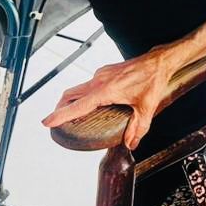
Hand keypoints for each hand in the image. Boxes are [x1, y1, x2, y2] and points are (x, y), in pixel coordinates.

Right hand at [42, 45, 180, 151]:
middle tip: (55, 121)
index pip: (77, 105)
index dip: (60, 115)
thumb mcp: (147, 108)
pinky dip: (84, 94)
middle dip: (60, 108)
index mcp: (106, 90)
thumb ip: (138, 128)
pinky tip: (91, 103)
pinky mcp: (106, 71)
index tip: (46, 122)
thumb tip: (130, 144)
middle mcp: (99, 81)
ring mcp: (101, 74)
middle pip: (70, 95)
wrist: (159, 60)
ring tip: (70, 114)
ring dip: (71, 100)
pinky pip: (89, 84)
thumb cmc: (153, 80)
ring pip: (78, 88)